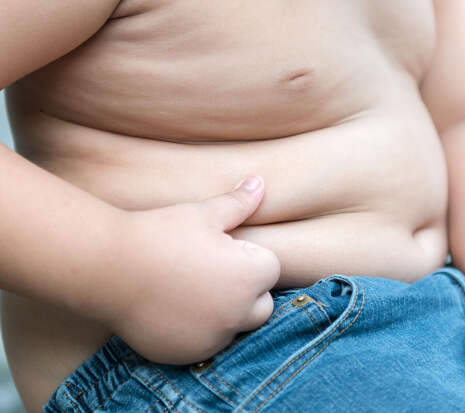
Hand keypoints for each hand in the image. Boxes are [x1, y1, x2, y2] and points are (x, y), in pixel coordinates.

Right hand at [97, 175, 279, 363]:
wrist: (107, 268)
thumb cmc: (159, 234)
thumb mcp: (203, 214)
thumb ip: (239, 203)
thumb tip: (260, 182)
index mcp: (249, 277)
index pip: (270, 268)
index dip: (248, 256)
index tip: (221, 249)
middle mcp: (238, 314)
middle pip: (263, 304)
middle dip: (247, 290)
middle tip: (212, 271)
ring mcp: (213, 338)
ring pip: (236, 327)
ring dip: (226, 312)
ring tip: (191, 288)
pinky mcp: (188, 354)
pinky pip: (207, 344)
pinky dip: (200, 331)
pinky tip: (175, 309)